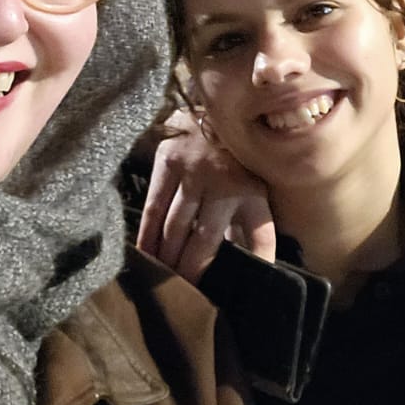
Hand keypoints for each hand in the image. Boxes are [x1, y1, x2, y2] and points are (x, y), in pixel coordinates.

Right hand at [135, 109, 275, 283]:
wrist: (216, 110)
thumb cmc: (240, 159)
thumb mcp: (258, 187)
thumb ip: (252, 225)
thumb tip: (256, 267)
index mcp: (254, 190)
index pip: (259, 235)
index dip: (255, 262)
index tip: (247, 293)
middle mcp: (224, 182)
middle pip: (204, 239)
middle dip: (191, 271)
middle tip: (184, 295)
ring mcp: (194, 171)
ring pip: (175, 226)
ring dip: (167, 258)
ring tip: (162, 280)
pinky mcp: (168, 161)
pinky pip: (153, 207)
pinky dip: (147, 235)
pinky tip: (144, 255)